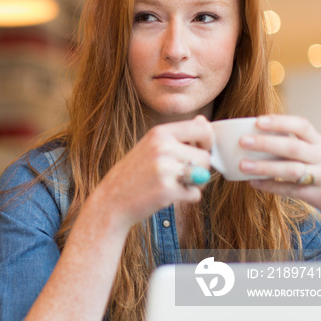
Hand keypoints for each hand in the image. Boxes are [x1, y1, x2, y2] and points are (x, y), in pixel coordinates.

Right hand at [90, 115, 212, 227]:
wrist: (111, 200)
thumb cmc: (133, 174)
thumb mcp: (150, 146)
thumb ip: (176, 135)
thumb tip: (203, 120)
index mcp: (159, 133)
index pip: (202, 128)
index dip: (208, 141)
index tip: (201, 150)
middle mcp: (162, 147)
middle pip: (205, 156)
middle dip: (200, 169)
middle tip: (184, 175)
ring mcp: (164, 169)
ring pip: (204, 175)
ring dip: (196, 184)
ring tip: (177, 185)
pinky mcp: (167, 190)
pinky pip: (195, 194)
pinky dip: (187, 198)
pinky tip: (170, 196)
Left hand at [238, 115, 320, 241]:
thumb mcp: (319, 155)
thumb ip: (296, 147)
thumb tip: (258, 139)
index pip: (302, 125)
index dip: (280, 122)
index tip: (258, 120)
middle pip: (293, 147)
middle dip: (266, 143)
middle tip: (243, 141)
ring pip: (292, 170)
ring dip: (265, 167)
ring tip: (242, 165)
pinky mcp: (319, 196)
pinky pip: (291, 191)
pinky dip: (271, 187)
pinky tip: (253, 183)